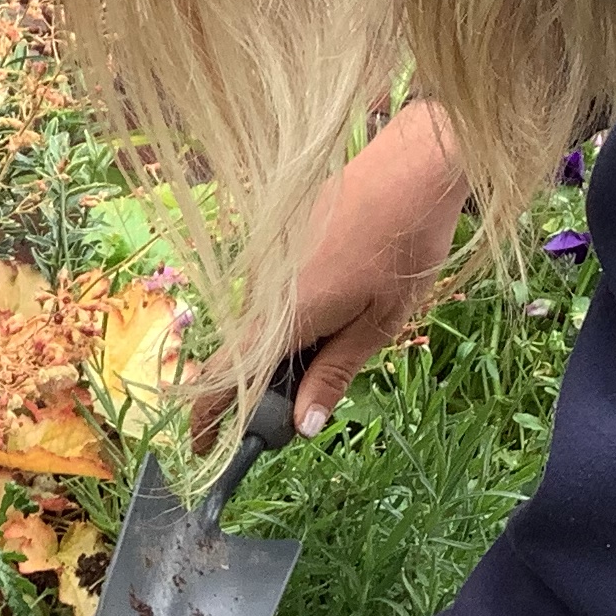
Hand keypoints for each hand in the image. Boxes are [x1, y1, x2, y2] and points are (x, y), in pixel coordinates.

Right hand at [204, 101, 468, 438]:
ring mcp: (267, 262)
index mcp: (284, 316)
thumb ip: (334, 375)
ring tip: (338, 339)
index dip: (208, 418)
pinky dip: (291, 316)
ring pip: (261, 325)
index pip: (226, 378)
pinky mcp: (279, 242)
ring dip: (283, 349)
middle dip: (262, 389)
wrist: (414, 165)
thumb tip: (302, 426)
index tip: (201, 450)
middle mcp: (262, 289)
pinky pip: (273, 295)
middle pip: (242, 356)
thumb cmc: (405, 247)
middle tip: (303, 405)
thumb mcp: (379, 325)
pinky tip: (338, 302)